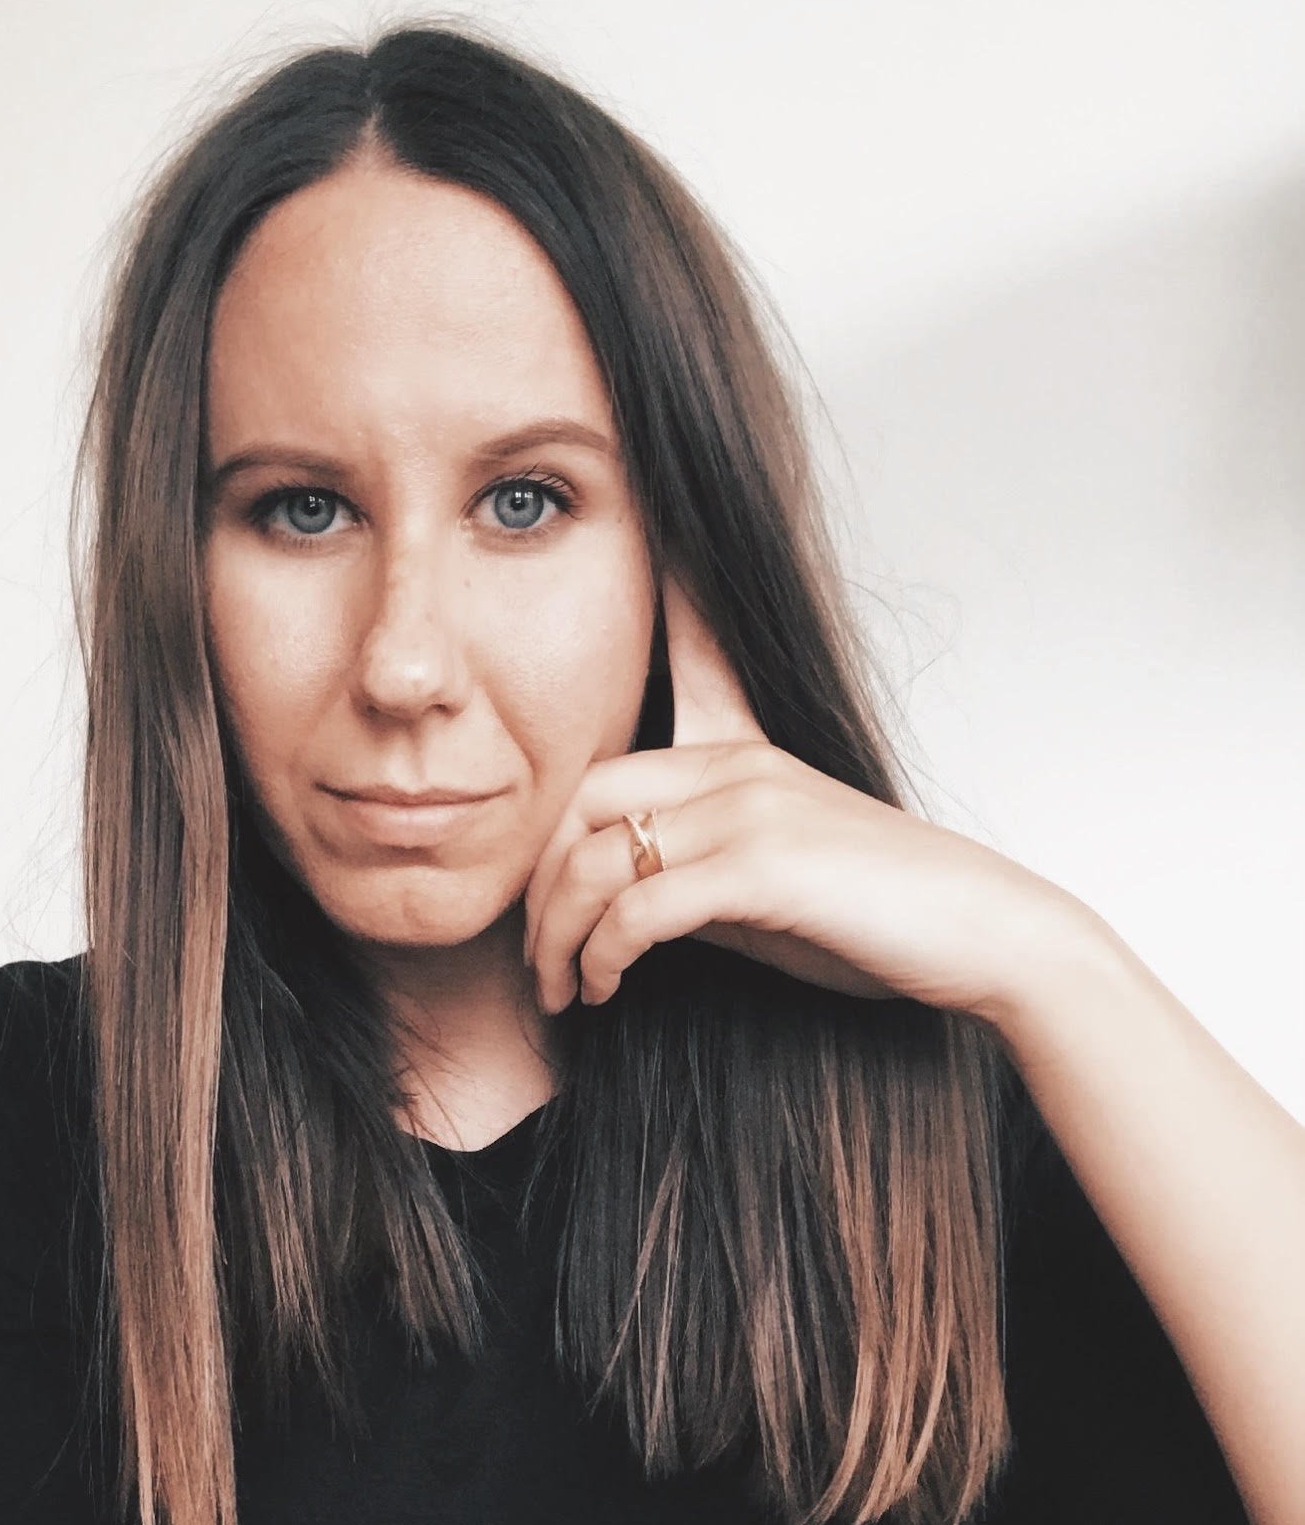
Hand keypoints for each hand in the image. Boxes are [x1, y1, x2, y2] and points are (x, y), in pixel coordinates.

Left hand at [522, 576, 1062, 1021]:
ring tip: (564, 991)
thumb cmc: (882, 920)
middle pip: (585, 799)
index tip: (638, 533)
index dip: (651, 606)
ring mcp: (750, 809)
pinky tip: (609, 987)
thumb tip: (625, 905)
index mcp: (744, 751)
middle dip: (541, 887)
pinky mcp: (761, 866)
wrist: (985, 940)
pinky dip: (607, 956)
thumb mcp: (773, 881)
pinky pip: (639, 910)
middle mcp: (739, 765)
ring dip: (562, 940)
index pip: (675, 661)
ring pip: (596, 862)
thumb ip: (698, 871)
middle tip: (537, 958)